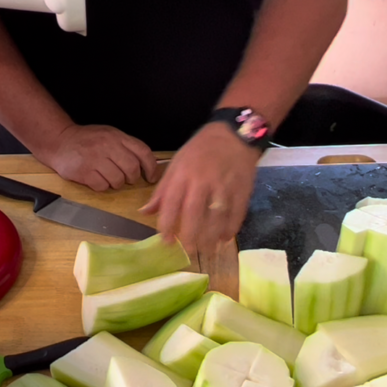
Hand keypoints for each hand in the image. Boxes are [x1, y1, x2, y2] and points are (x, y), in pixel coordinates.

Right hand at [34, 125, 160, 191]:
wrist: (60, 141)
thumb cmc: (87, 141)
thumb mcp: (109, 136)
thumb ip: (126, 147)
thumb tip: (147, 165)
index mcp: (117, 136)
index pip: (143, 152)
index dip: (151, 167)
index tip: (151, 177)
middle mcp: (107, 146)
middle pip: (132, 168)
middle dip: (132, 178)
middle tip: (126, 178)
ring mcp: (95, 159)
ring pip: (118, 180)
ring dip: (116, 183)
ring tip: (107, 177)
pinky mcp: (84, 172)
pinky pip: (102, 186)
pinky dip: (102, 186)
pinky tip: (96, 179)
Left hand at [142, 123, 261, 251]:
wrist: (233, 135)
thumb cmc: (200, 151)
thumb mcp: (176, 164)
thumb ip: (162, 191)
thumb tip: (145, 213)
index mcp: (183, 175)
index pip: (171, 204)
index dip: (167, 225)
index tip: (165, 241)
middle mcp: (203, 181)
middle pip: (194, 213)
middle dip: (189, 236)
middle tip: (187, 251)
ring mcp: (224, 186)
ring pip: (216, 217)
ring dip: (210, 237)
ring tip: (205, 250)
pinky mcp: (242, 190)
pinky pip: (236, 214)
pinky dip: (230, 229)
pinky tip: (224, 239)